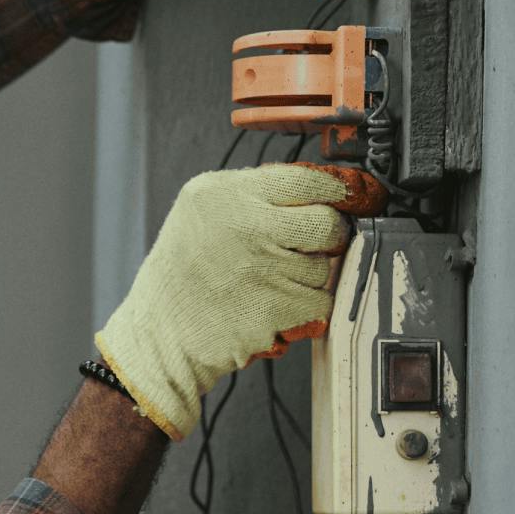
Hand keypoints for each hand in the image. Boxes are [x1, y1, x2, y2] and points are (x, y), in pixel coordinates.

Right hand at [94, 164, 384, 440]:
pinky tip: (276, 307)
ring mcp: (264, 266)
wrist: (159, 335)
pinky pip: (322, 302)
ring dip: (309, 278)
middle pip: (328, 222)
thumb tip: (324, 190)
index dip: (340, 190)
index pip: (307, 178)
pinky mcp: (277, 307)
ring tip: (270, 285)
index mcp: (224, 193)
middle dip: (327, 239)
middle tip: (305, 250)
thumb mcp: (200, 212)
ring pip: (326, 266)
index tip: (356, 198)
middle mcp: (245, 224)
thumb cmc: (180, 277)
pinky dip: (307, 309)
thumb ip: (254, 195)